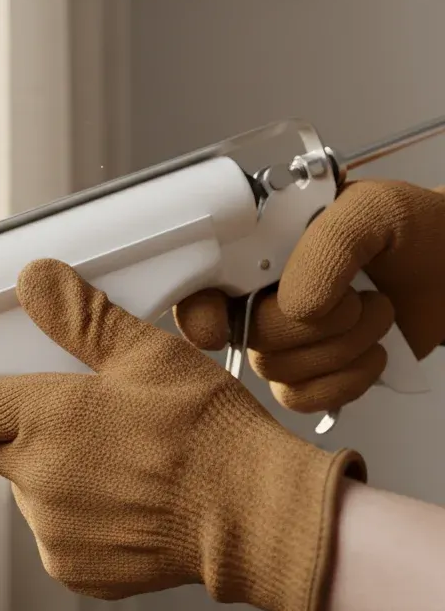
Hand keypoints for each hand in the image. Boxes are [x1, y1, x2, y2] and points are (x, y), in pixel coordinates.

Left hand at [0, 259, 365, 610]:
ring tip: (125, 462)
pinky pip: (58, 530)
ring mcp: (51, 527)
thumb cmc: (208, 436)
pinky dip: (81, 514)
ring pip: (32, 487)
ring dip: (59, 471)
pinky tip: (127, 500)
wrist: (257, 520)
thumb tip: (34, 278)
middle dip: (25, 428)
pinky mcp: (72, 567)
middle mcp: (35, 477)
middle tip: (84, 418)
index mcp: (44, 419)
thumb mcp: (149, 356)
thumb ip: (82, 318)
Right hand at [174, 180, 444, 412]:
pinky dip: (347, 381)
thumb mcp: (372, 210)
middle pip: (247, 339)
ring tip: (376, 312)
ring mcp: (284, 341)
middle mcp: (259, 297)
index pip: (196, 288)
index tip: (218, 326)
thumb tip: (293, 307)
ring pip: (277, 371)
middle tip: (355, 297)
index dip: (198, 314)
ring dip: (343, 348)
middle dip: (313, 326)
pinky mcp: (312, 376)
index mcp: (255, 249)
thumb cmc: (413, 231)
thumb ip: (328, 245)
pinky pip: (303, 400)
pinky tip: (373, 352)